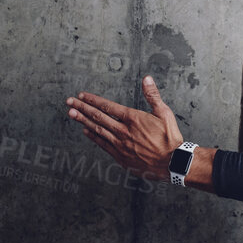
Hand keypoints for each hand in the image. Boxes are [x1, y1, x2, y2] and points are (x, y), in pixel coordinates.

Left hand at [65, 76, 183, 182]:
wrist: (173, 163)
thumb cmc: (170, 138)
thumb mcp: (165, 113)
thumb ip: (153, 96)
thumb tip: (146, 79)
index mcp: (133, 118)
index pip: (108, 106)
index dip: (93, 100)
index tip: (82, 95)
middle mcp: (123, 131)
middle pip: (98, 117)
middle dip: (82, 108)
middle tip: (69, 102)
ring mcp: (120, 144)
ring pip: (97, 130)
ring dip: (83, 121)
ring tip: (72, 114)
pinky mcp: (121, 156)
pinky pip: (102, 144)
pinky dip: (93, 136)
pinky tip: (86, 131)